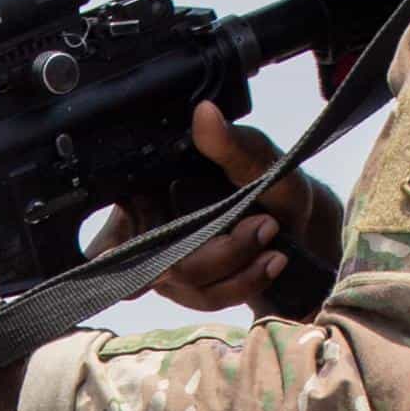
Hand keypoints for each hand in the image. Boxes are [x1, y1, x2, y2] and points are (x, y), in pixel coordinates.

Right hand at [114, 102, 341, 313]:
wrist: (301, 221)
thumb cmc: (271, 183)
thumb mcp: (260, 158)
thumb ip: (231, 143)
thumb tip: (205, 113)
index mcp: (149, 188)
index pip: (112, 223)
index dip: (108, 246)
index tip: (114, 256)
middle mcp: (148, 228)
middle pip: (157, 260)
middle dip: (216, 252)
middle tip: (264, 226)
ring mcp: (166, 261)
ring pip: (184, 283)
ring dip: (235, 269)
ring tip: (273, 243)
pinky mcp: (190, 287)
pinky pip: (205, 297)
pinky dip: (242, 283)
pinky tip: (270, 263)